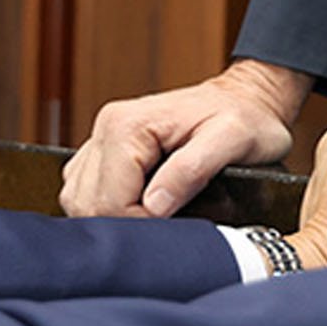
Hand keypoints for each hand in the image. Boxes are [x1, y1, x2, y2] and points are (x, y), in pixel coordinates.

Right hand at [60, 61, 311, 217]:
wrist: (246, 98)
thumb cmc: (244, 118)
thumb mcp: (231, 139)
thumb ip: (191, 170)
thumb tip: (154, 206)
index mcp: (128, 125)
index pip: (108, 201)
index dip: (138, 226)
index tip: (173, 227)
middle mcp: (107, 127)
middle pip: (86, 203)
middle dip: (124, 224)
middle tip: (168, 224)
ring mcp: (102, 139)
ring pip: (80, 199)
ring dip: (114, 216)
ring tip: (156, 215)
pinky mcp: (105, 151)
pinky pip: (87, 190)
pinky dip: (110, 206)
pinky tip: (142, 206)